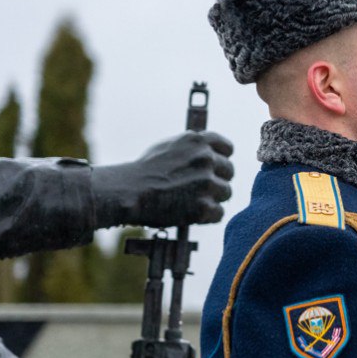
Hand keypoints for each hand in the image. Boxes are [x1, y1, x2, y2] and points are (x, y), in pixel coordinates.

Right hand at [92, 131, 234, 227]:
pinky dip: (207, 216)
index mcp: (198, 141)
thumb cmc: (143, 171)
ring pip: (226, 192)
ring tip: (190, 201)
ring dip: (212, 199)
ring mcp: (207, 182)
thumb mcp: (168, 147)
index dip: (221, 159)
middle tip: (198, 189)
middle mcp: (206, 158)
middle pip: (229, 172)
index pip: (227, 148)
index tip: (214, 168)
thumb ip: (192, 148)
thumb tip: (211, 151)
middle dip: (217, 180)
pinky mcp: (204, 206)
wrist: (127, 192)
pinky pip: (218, 213)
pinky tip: (190, 213)